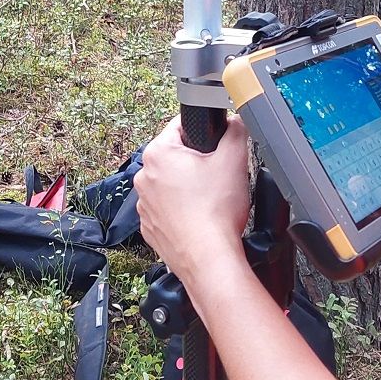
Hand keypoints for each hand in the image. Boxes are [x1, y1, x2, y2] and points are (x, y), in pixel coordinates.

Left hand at [136, 114, 252, 282]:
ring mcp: (144, 204)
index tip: (215, 147)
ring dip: (188, 188)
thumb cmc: (215, 212)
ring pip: (170, 184)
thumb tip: (235, 121)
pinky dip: (182, 211)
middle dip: (196, 163)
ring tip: (210, 200)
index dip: (203, 134)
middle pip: (175, 156)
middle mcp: (144, 177)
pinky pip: (167, 209)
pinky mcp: (150, 226)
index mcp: (158, 154)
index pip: (180, 126)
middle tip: (217, 176)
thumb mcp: (234, 159)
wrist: (209, 258)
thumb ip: (236, 130)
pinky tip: (200, 217)